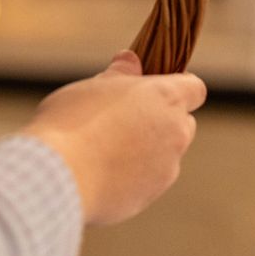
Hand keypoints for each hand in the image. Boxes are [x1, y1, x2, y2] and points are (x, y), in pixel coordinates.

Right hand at [22, 50, 204, 225]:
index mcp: (165, 98)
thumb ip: (119, 74)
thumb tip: (131, 60)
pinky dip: (131, 176)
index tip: (152, 89)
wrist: (59, 175)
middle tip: (123, 118)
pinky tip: (99, 173)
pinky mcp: (149, 196)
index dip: (177, 86)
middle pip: (183, 123)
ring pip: (165, 155)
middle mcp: (175, 134)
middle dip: (161, 120)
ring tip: (104, 149)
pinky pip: (146, 181)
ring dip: (145, 150)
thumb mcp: (93, 86)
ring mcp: (166, 168)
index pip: (195, 88)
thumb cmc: (73, 121)